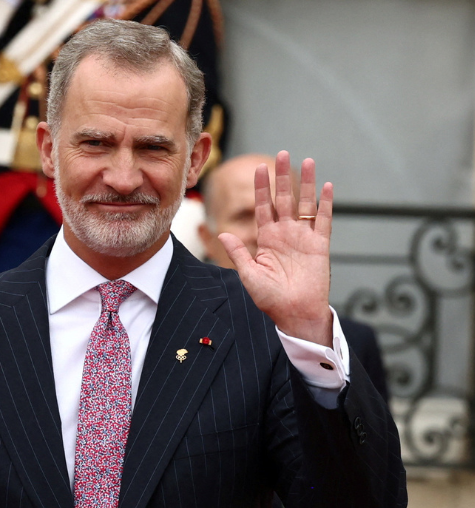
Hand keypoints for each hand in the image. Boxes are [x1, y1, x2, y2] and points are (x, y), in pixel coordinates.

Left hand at [217, 151, 333, 345]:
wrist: (294, 313)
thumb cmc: (270, 298)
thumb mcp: (249, 275)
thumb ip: (238, 253)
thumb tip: (222, 233)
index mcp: (266, 240)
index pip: (263, 207)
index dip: (261, 188)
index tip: (259, 168)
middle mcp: (285, 234)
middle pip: (283, 199)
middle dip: (282, 177)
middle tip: (282, 154)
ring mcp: (303, 237)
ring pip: (305, 204)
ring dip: (306, 183)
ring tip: (307, 161)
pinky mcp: (320, 245)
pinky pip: (323, 220)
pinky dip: (325, 203)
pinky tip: (325, 185)